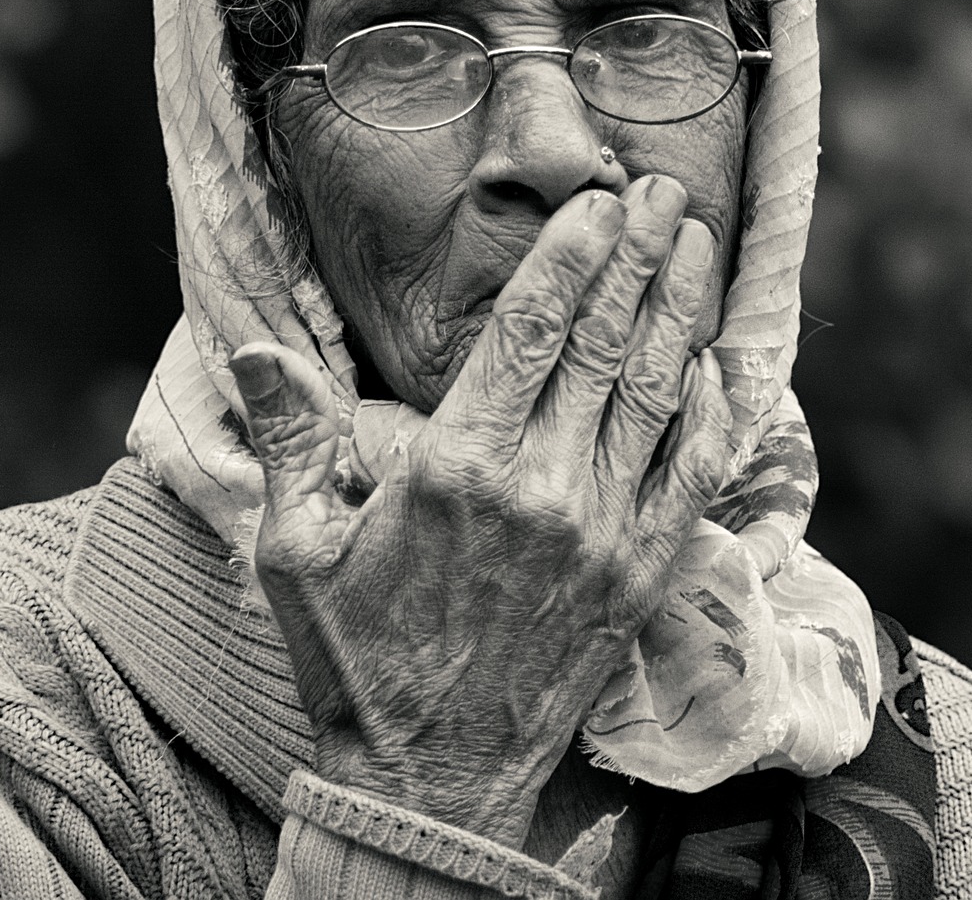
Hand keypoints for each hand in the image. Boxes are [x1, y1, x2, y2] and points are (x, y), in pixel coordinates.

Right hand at [229, 175, 731, 845]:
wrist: (428, 780)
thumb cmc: (355, 660)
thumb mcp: (296, 546)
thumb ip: (291, 437)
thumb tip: (252, 347)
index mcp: (456, 468)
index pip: (529, 329)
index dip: (570, 255)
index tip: (596, 201)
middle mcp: (542, 489)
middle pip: (605, 342)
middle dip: (638, 256)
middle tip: (664, 192)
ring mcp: (603, 533)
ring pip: (656, 393)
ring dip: (679, 309)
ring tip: (695, 244)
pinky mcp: (640, 576)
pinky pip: (692, 474)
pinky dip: (711, 412)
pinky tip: (719, 362)